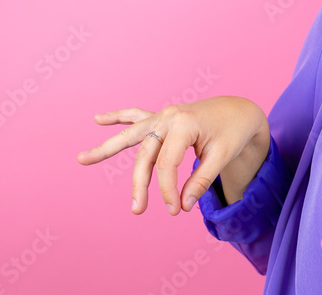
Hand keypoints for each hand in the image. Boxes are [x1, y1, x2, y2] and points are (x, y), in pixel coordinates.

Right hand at [77, 96, 268, 215]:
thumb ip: (201, 181)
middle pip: (145, 155)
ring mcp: (164, 115)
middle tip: (137, 210)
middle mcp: (169, 117)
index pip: (167, 164)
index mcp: (184, 124)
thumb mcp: (222, 157)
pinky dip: (119, 118)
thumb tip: (183, 206)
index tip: (175, 210)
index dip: (168, 190)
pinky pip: (137, 117)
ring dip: (107, 147)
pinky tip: (99, 119)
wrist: (240, 110)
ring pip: (132, 135)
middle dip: (140, 184)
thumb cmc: (233, 132)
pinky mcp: (163, 117)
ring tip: (81, 159)